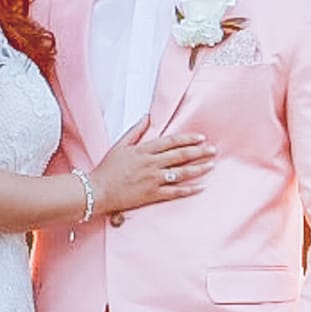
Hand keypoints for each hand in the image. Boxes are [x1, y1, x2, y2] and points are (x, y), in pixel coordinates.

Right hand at [88, 117, 213, 214]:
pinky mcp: (152, 194)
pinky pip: (174, 191)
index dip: (188, 139)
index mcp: (144, 150)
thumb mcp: (119, 145)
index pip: (171, 141)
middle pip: (180, 155)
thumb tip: (147, 117)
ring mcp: (153, 179)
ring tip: (211, 165)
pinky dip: (188, 189)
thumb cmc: (107, 168)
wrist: (98, 191)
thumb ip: (135, 131)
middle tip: (213, 150)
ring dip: (198, 168)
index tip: (201, 138)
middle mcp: (151, 163)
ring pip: (181, 172)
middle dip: (199, 152)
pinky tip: (200, 187)